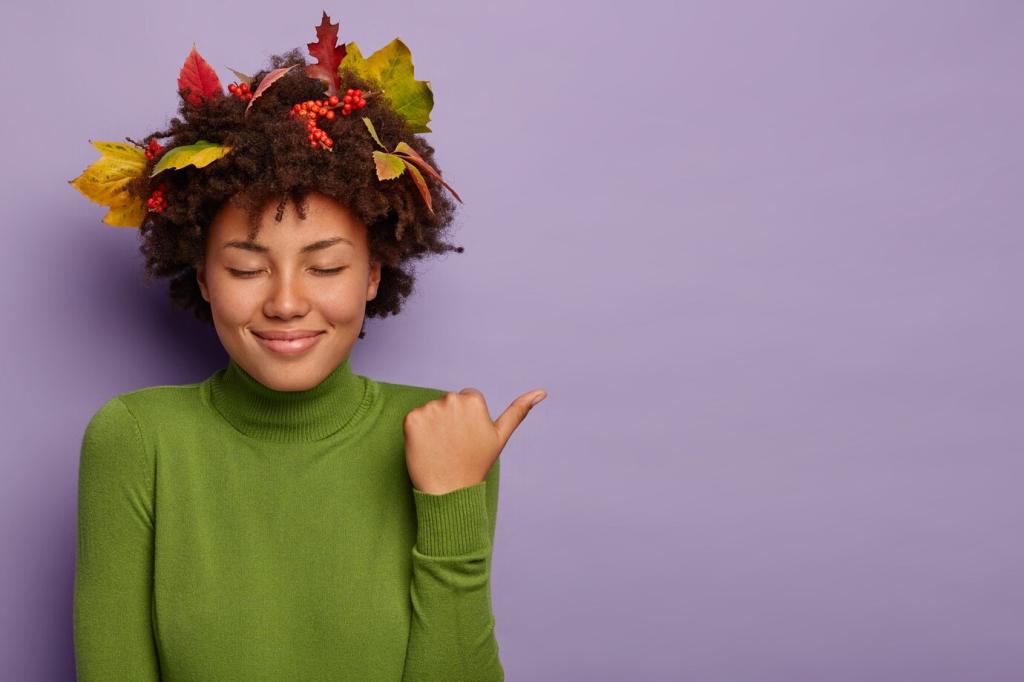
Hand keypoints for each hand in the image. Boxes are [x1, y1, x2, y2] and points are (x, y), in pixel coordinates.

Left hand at [404, 387, 546, 494]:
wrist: (449, 492)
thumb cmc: (476, 465)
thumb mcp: (500, 436)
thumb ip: (518, 411)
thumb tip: (542, 391)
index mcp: (473, 400)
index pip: (467, 399)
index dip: (468, 421)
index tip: (468, 439)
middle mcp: (451, 399)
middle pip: (448, 403)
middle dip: (450, 420)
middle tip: (454, 445)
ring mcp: (429, 409)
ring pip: (430, 411)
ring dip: (433, 426)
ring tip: (441, 448)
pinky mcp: (411, 420)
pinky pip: (413, 420)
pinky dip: (416, 433)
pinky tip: (426, 448)